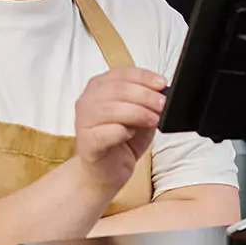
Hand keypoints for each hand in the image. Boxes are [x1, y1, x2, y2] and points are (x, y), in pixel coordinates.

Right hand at [75, 66, 166, 193]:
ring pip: (111, 108)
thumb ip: (147, 102)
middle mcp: (87, 100)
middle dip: (145, 95)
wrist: (107, 171)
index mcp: (99, 87)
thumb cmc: (122, 141)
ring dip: (137, 113)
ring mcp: (83, 121)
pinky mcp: (86, 142)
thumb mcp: (140, 115)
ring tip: (153, 120)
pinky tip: (130, 134)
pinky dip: (121, 131)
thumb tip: (162, 92)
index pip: (122, 72)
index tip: (162, 84)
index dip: (144, 77)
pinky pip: (104, 132)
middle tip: (162, 104)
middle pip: (117, 89)